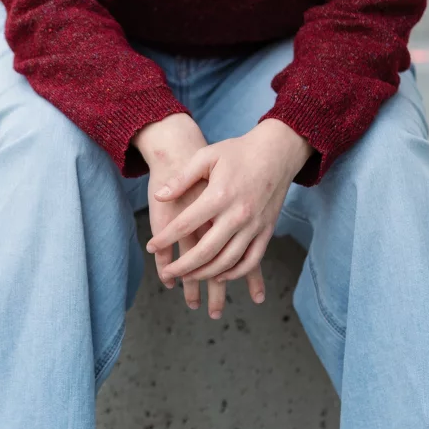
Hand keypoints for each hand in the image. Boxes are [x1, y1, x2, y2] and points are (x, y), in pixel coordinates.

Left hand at [145, 121, 310, 319]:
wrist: (277, 151)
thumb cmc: (238, 152)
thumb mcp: (207, 157)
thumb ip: (182, 179)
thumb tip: (160, 196)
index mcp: (219, 195)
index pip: (186, 224)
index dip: (166, 238)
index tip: (150, 246)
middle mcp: (237, 214)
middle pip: (205, 251)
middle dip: (183, 266)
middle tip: (168, 272)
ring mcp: (254, 225)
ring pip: (228, 261)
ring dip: (206, 273)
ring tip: (189, 277)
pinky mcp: (267, 230)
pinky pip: (251, 260)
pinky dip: (235, 273)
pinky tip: (219, 275)